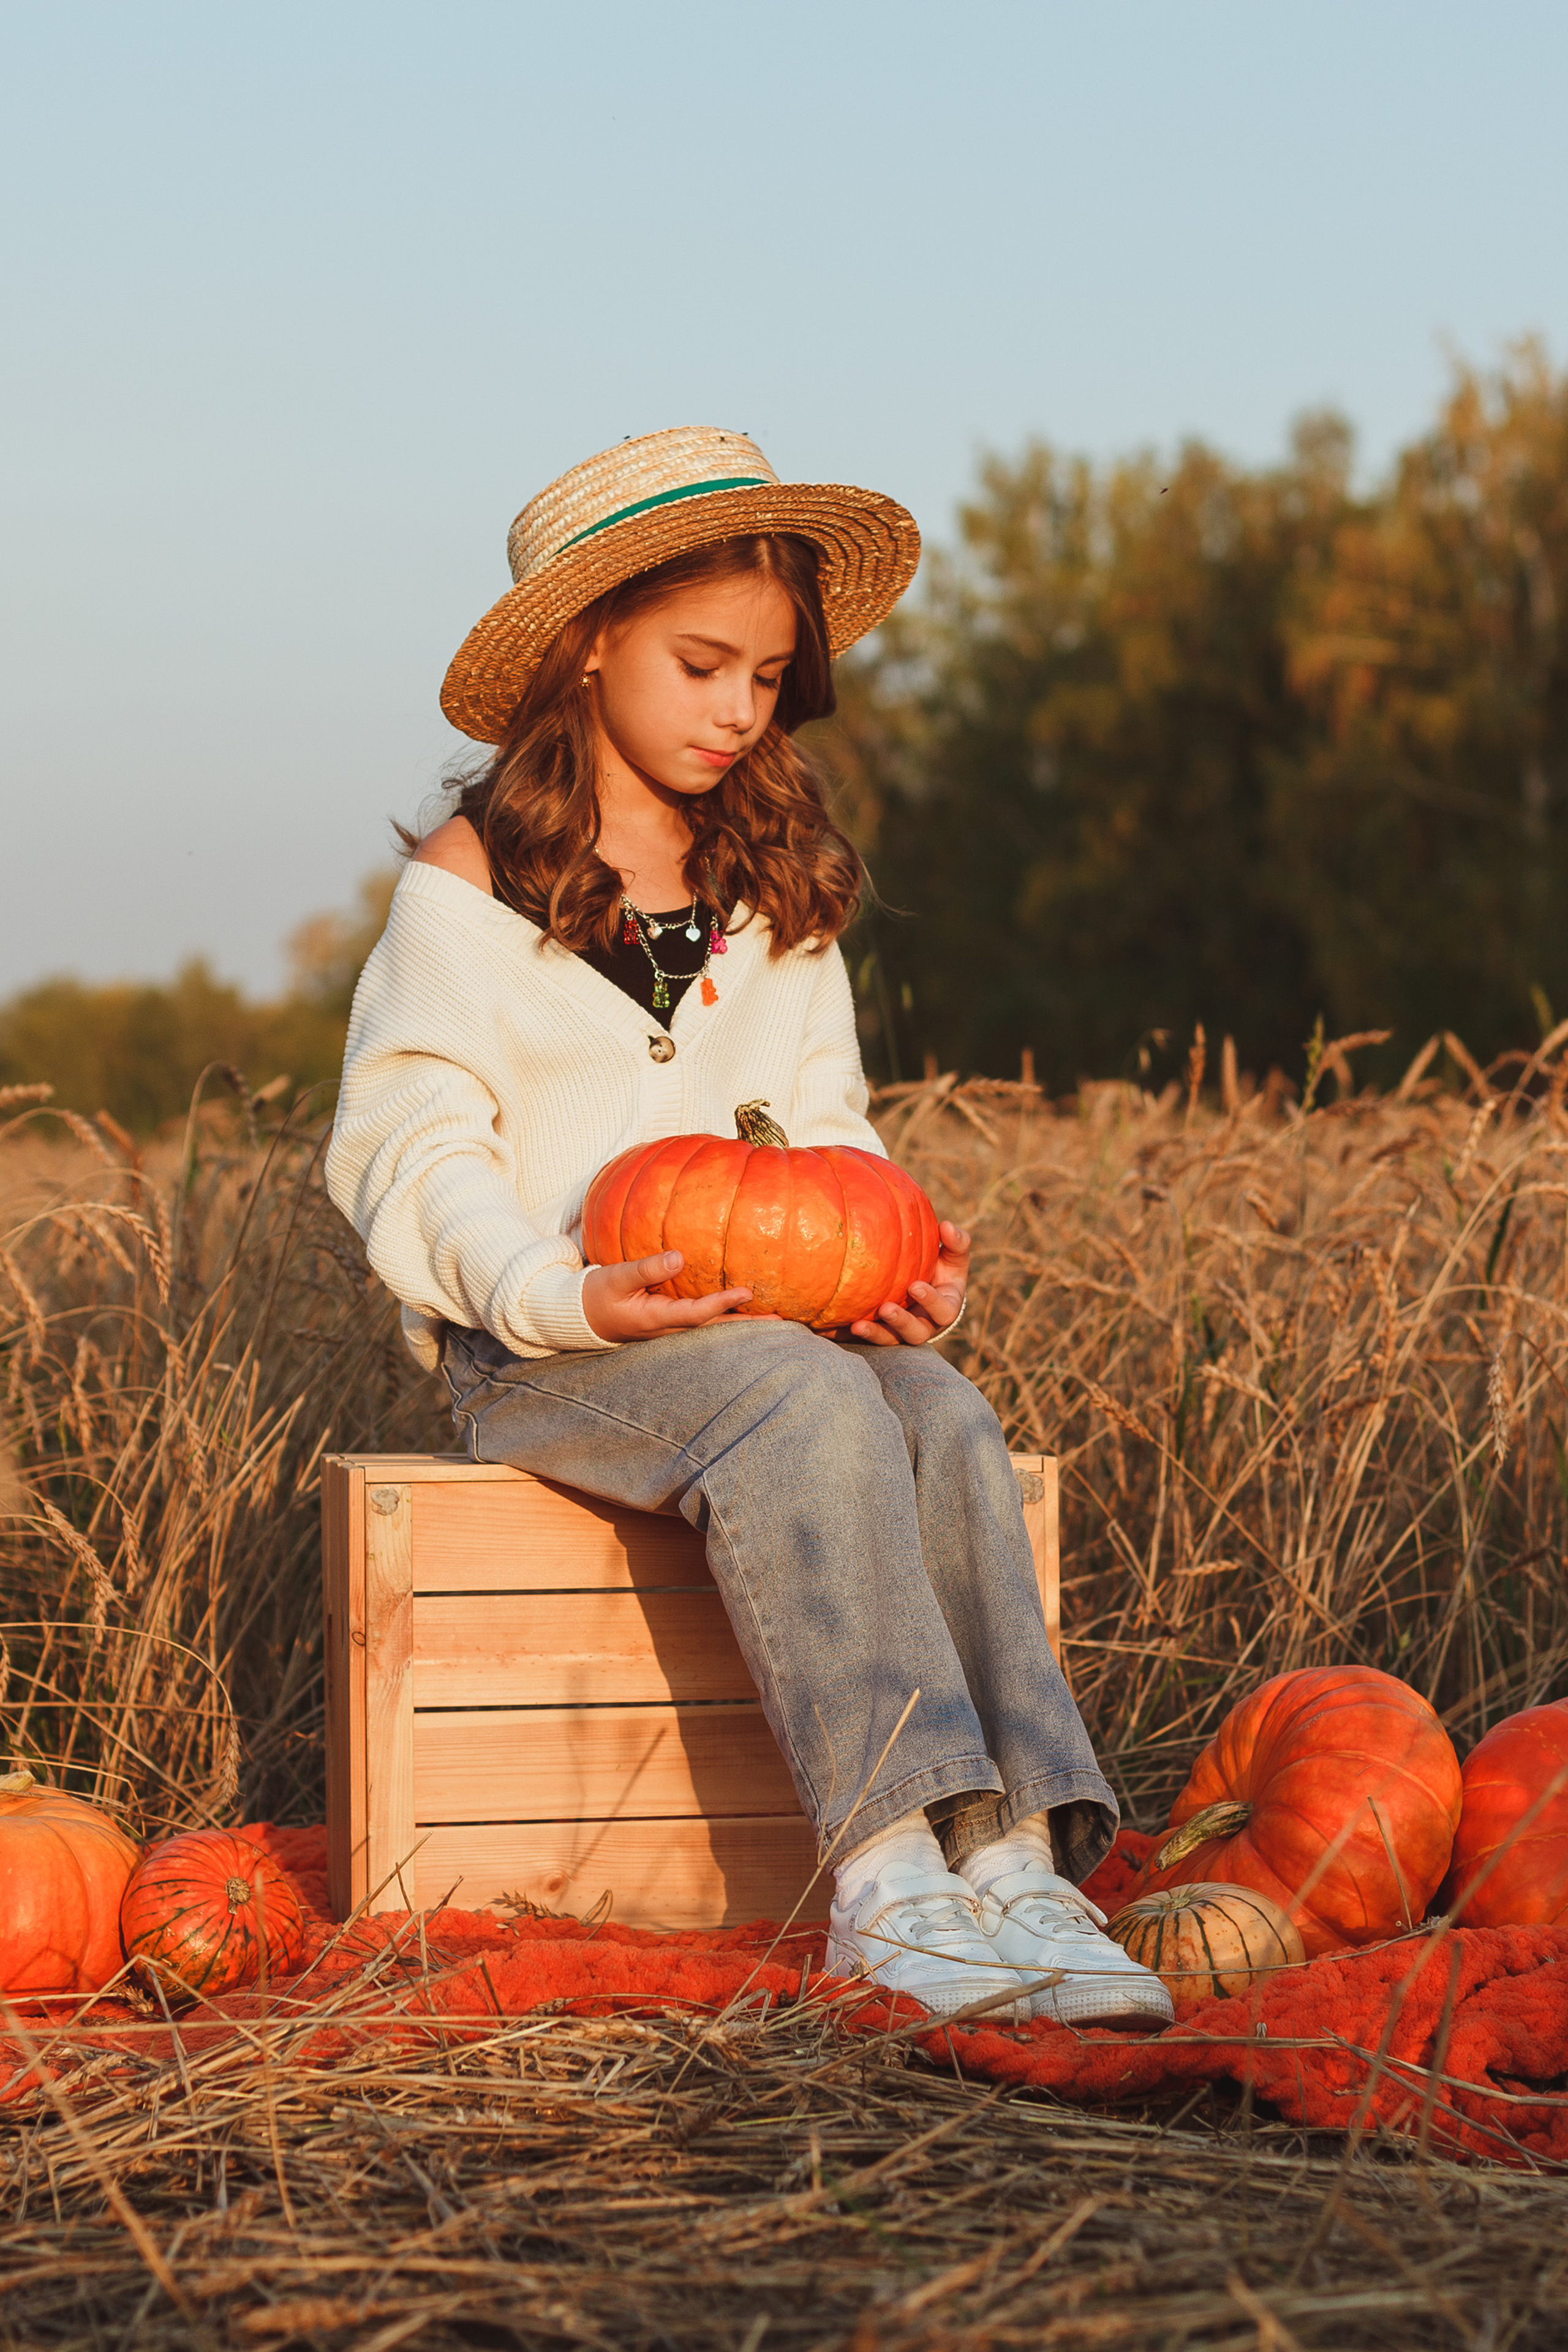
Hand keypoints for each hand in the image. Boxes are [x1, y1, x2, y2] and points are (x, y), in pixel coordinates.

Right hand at [582, 1251, 757, 1341]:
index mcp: (654, 1319)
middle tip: (780, 1318)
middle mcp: (667, 1330)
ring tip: (771, 1316)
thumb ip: (646, 1268)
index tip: (747, 1292)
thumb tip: (679, 1257)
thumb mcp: (616, 1277)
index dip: (721, 1304)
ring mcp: (669, 1330)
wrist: (581, 1316)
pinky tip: (742, 1310)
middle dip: (745, 1324)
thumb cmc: (597, 1294)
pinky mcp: (669, 1324)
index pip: (696, 1314)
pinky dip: (724, 1317)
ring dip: (740, 1323)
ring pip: (710, 1328)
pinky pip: (702, 1321)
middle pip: (713, 1329)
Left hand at [848, 1220, 969, 1346]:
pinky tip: (836, 1327)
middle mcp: (925, 1325)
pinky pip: (869, 1336)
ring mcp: (902, 1332)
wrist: (924, 1286)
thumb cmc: (942, 1267)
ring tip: (858, 1326)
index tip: (914, 1286)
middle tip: (886, 1309)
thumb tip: (947, 1226)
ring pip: (890, 1340)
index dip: (931, 1302)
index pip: (944, 1311)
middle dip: (901, 1323)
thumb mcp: (953, 1255)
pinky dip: (853, 1334)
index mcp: (945, 1308)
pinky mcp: (883, 1332)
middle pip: (916, 1333)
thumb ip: (956, 1242)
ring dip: (875, 1333)